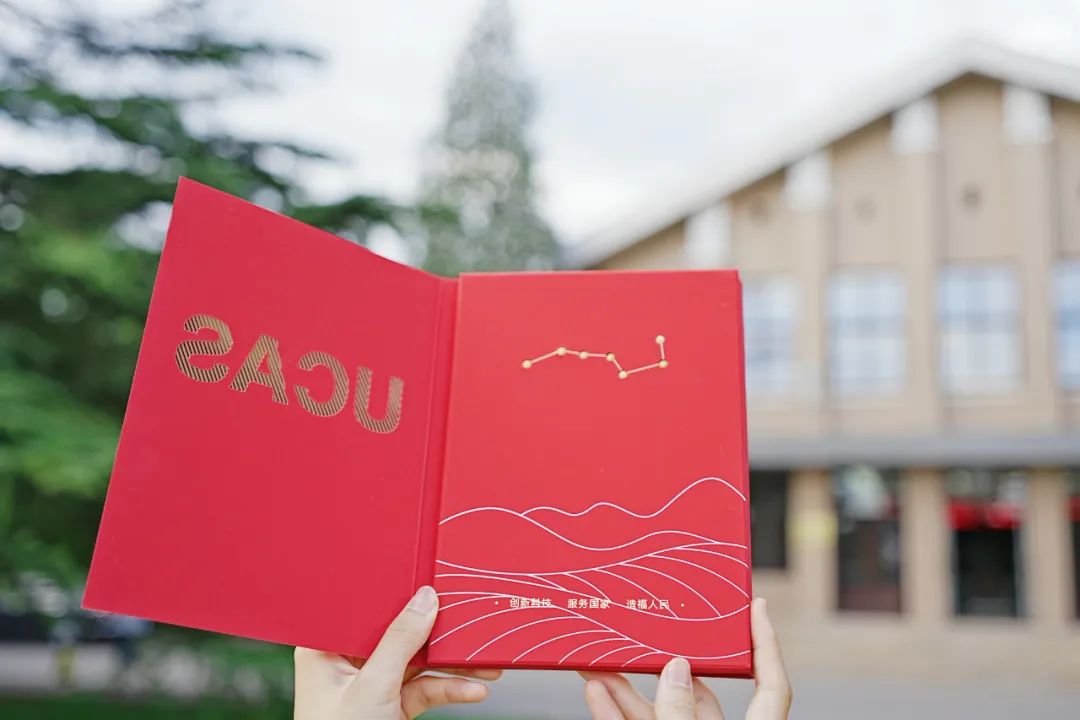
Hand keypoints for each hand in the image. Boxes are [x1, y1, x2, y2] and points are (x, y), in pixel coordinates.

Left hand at [294, 585, 499, 719]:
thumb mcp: (372, 687)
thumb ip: (400, 642)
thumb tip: (425, 600)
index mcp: (326, 648)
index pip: (368, 609)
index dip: (400, 595)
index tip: (433, 584)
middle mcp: (348, 663)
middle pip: (400, 634)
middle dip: (438, 634)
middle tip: (469, 622)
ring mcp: (372, 685)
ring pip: (419, 662)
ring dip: (452, 665)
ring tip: (486, 664)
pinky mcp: (391, 705)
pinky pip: (425, 688)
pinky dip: (449, 689)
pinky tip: (473, 690)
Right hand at [581, 597, 790, 719]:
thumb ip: (681, 713)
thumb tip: (676, 669)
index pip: (770, 686)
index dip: (767, 646)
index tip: (756, 606)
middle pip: (696, 690)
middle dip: (663, 657)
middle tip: (645, 622)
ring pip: (655, 710)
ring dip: (624, 685)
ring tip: (599, 656)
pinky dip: (611, 712)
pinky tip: (593, 690)